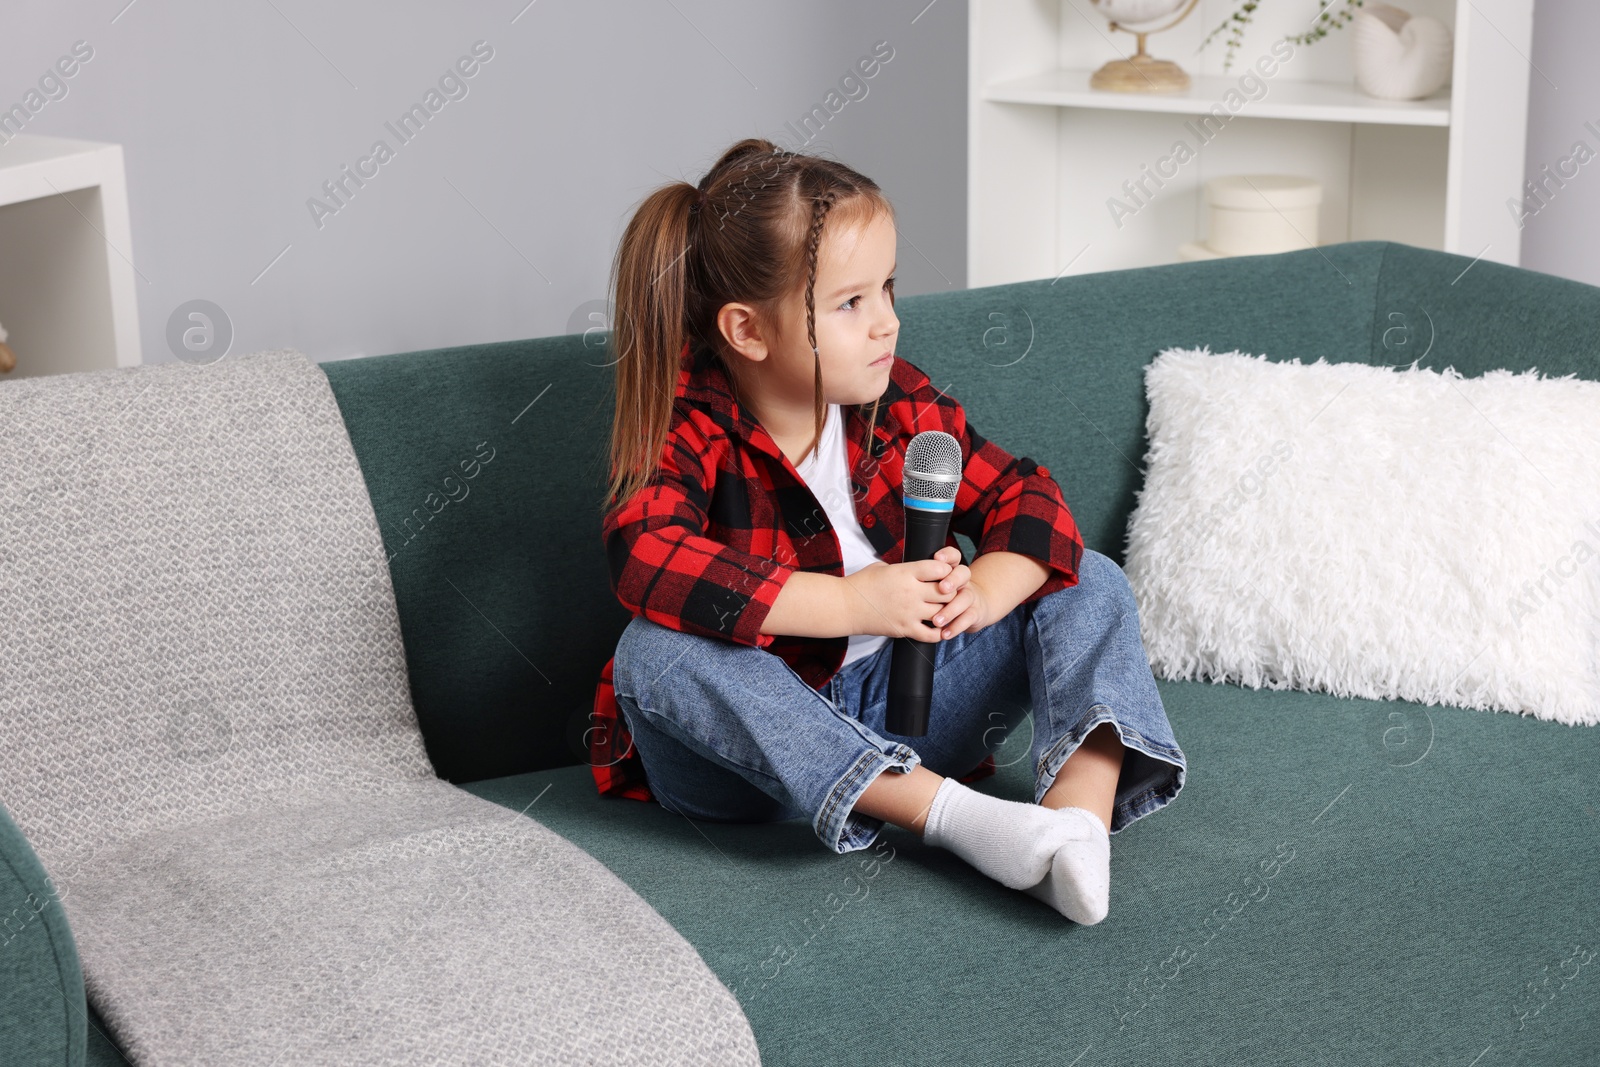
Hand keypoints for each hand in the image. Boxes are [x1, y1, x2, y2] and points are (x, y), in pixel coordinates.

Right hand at [842, 545, 966, 642]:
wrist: (845, 606)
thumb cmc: (862, 584)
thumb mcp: (884, 566)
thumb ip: (905, 568)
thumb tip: (919, 570)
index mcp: (906, 572)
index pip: (941, 569)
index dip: (947, 571)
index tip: (944, 574)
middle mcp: (911, 592)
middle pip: (947, 592)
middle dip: (951, 592)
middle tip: (948, 593)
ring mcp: (909, 612)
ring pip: (942, 613)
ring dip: (945, 611)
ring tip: (942, 610)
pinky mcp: (904, 629)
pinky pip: (931, 635)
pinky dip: (938, 632)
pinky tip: (937, 627)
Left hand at [926, 545, 992, 638]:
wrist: (976, 607)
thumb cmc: (945, 594)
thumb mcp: (935, 582)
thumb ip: (917, 576)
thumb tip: (886, 569)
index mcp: (952, 570)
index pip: (953, 556)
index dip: (947, 555)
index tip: (937, 558)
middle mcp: (963, 581)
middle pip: (963, 573)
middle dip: (952, 580)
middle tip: (942, 588)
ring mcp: (969, 597)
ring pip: (964, 598)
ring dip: (950, 610)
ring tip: (936, 620)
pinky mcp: (974, 613)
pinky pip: (968, 619)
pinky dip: (956, 627)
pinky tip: (945, 633)